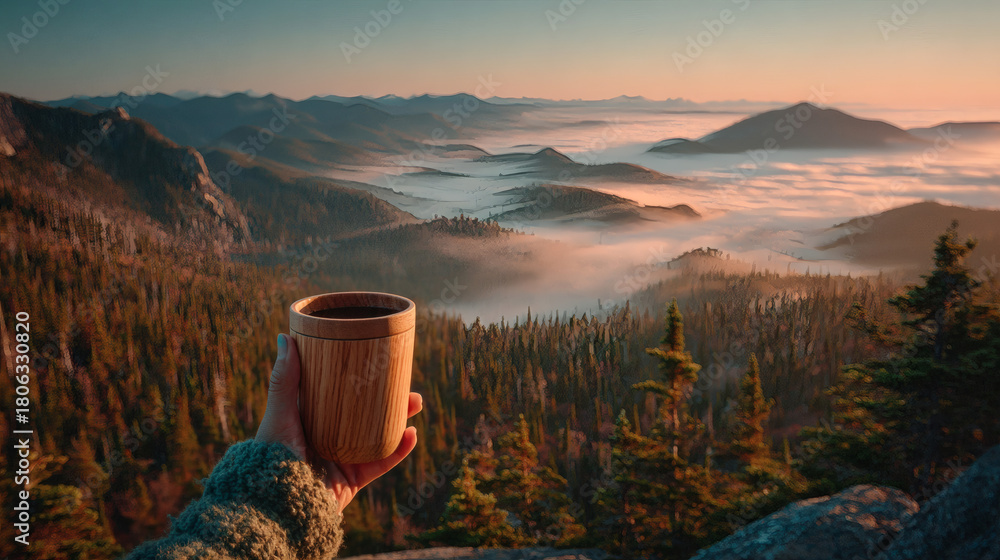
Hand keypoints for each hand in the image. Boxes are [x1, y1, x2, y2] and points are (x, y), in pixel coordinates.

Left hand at [256, 333, 421, 512]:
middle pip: (365, 413)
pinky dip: (399, 450)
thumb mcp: (281, 415)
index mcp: (310, 420)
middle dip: (389, 398)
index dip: (359, 379)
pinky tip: (412, 435)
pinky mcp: (353, 480)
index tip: (378, 360)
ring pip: (379, 435)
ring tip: (416, 402)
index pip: (338, 394)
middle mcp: (328, 438)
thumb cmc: (272, 458)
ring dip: (401, 419)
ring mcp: (342, 459)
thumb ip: (284, 381)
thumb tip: (285, 336)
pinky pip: (381, 463)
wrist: (278, 507)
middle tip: (407, 382)